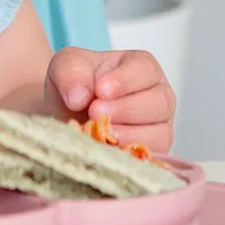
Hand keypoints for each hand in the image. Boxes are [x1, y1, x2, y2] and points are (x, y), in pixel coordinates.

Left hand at [44, 47, 175, 152]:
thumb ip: (71, 71)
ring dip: (127, 134)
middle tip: (95, 112)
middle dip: (125, 109)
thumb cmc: (75, 84)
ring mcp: (159, 126)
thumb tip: (79, 97)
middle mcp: (157, 95)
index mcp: (141, 66)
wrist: (67, 114)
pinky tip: (105, 147)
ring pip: (159, 133)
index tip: (100, 90)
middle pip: (159, 102)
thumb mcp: (65, 65)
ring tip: (98, 131)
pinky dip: (128, 154)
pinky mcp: (154, 153)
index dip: (125, 80)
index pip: (145, 69)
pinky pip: (153, 158)